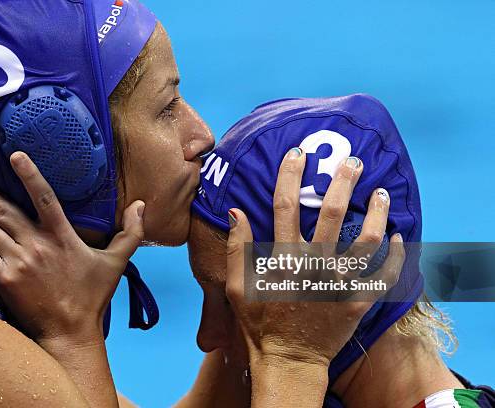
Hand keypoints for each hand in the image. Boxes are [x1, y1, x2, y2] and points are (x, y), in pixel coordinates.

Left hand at [0, 152, 143, 343]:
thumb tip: (140, 205)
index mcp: (62, 236)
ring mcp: (18, 262)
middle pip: (4, 209)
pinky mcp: (3, 280)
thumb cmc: (92, 296)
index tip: (14, 155)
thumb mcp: (116, 262)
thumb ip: (131, 232)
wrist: (70, 332)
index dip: (29, 174)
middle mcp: (37, 245)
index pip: (44, 197)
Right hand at [225, 148, 405, 367]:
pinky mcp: (358, 301)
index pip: (284, 206)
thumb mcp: (237, 287)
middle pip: (331, 213)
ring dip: (377, 213)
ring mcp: (338, 283)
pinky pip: (383, 275)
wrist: (288, 360)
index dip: (289, 175)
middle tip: (354, 162)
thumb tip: (236, 211)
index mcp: (282, 258)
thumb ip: (236, 249)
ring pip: (365, 240)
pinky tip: (398, 237)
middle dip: (343, 182)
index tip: (297, 153)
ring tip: (382, 193)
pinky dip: (394, 255)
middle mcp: (313, 264)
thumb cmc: (259, 323)